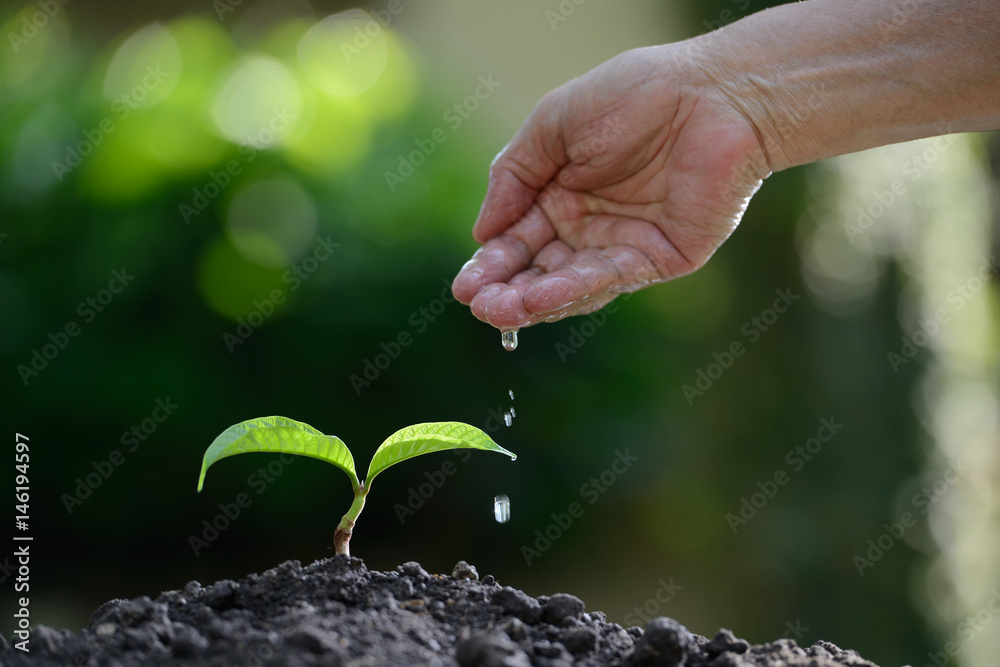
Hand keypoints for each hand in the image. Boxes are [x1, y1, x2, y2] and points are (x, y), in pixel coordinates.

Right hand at [451, 42, 770, 329]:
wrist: (712, 93)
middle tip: (479, 306)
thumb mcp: (553, 124)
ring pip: (570, 283)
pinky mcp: (658, 258)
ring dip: (535, 300)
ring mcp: (623, 246)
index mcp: (560, 193)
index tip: (463, 286)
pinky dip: (575, 289)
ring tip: (501, 310)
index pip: (517, 239)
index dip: (491, 264)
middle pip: (539, 270)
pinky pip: (611, 279)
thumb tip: (482, 233)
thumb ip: (514, 175)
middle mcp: (589, 225)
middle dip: (507, 291)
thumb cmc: (634, 95)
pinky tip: (542, 296)